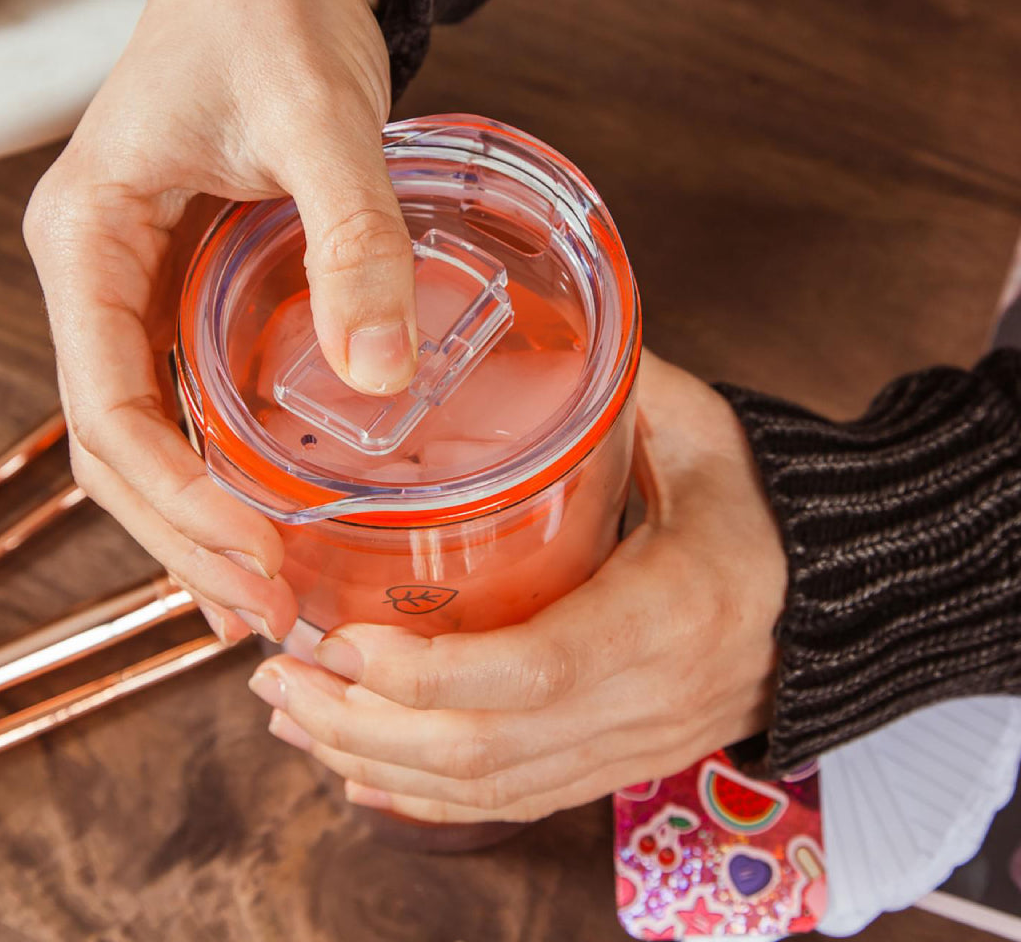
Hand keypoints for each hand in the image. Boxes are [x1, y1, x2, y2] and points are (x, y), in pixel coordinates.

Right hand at [24, 0, 408, 643]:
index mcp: (87, 236)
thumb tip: (380, 379)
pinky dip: (226, 468)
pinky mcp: (194, 281)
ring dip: (202, 521)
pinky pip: (192, 396)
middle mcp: (99, 273)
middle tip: (270, 617)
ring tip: (271, 599)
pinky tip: (274, 519)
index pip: (104, 409)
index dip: (175, 503)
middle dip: (187, 540)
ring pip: (151, 434)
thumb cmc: (277, 10)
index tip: (255, 564)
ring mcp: (142, 282)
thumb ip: (352, 239)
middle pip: (119, 446)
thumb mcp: (319, 117)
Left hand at [246, 352, 787, 820]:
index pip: (531, 671)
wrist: (844, 597)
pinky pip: (512, 802)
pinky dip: (425, 796)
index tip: (338, 638)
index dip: (424, 672)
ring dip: (376, 761)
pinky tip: (359, 770)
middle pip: (487, 751)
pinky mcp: (619, 762)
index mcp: (671, 613)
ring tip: (292, 715)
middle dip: (365, 723)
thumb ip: (619, 384)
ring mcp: (633, 746)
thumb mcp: (706, 431)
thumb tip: (535, 321)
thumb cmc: (772, 504)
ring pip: (488, 788)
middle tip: (280, 673)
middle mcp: (648, 702)